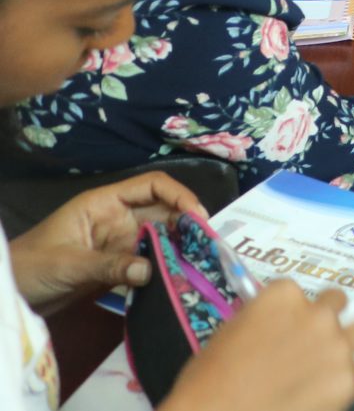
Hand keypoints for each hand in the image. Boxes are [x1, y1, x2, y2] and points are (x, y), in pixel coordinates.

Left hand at [9, 173, 202, 312]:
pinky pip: (150, 262)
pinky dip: (165, 269)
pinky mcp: (118, 267)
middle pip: (162, 212)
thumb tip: (150, 271)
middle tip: (207, 246)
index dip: (178, 195)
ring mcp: (119, 243)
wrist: (10, 294)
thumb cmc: (30, 267)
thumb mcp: (67, 264)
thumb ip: (108, 266)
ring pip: (160, 238)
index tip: (197, 218)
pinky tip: (179, 279)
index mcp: (104, 203)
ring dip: (179, 248)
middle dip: (186, 224)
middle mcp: (118, 218)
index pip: (152, 185)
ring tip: (200, 264)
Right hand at [160, 283, 353, 410]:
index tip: (282, 327)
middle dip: (327, 318)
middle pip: (338, 302)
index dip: (290, 311)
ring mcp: (337, 345)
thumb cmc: (208, 380)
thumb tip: (276, 327)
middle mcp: (317, 313)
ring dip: (352, 341)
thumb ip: (263, 321)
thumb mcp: (231, 334)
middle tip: (314, 339)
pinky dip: (343, 383)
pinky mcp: (348, 379)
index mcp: (283, 296)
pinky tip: (323, 395)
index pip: (297, 291)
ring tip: (336, 359)